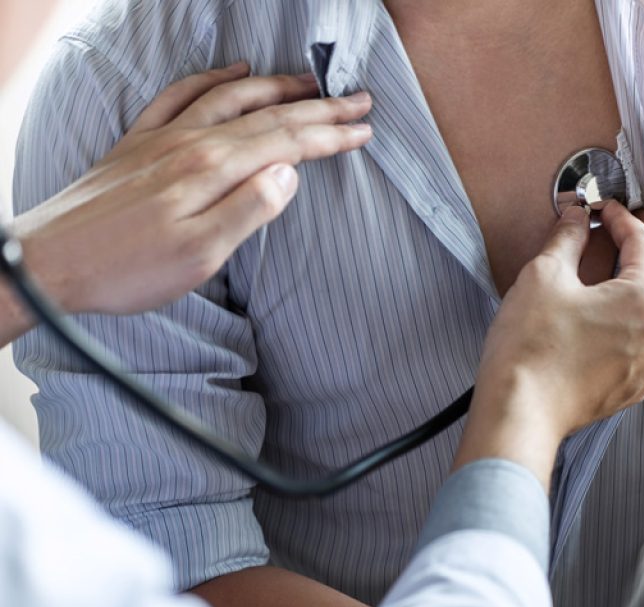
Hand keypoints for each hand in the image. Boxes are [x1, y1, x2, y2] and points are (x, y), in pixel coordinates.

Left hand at [9, 63, 371, 315]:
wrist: (51, 261)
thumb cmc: (129, 267)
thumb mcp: (201, 254)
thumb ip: (249, 209)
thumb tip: (289, 174)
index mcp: (213, 169)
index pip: (287, 142)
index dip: (330, 136)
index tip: (364, 131)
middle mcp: (191, 141)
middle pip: (268, 114)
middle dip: (319, 107)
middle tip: (357, 100)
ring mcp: (163, 138)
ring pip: (231, 97)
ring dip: (276, 87)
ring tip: (309, 82)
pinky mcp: (139, 144)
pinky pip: (181, 96)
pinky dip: (212, 80)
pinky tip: (230, 73)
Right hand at [454, 202, 643, 485]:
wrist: (520, 412)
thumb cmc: (530, 348)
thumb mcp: (543, 277)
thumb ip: (566, 239)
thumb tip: (575, 218)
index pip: (643, 243)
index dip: (622, 218)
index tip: (603, 210)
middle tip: (637, 225)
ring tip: (628, 264)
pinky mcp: (635, 385)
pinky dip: (641, 315)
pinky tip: (615, 311)